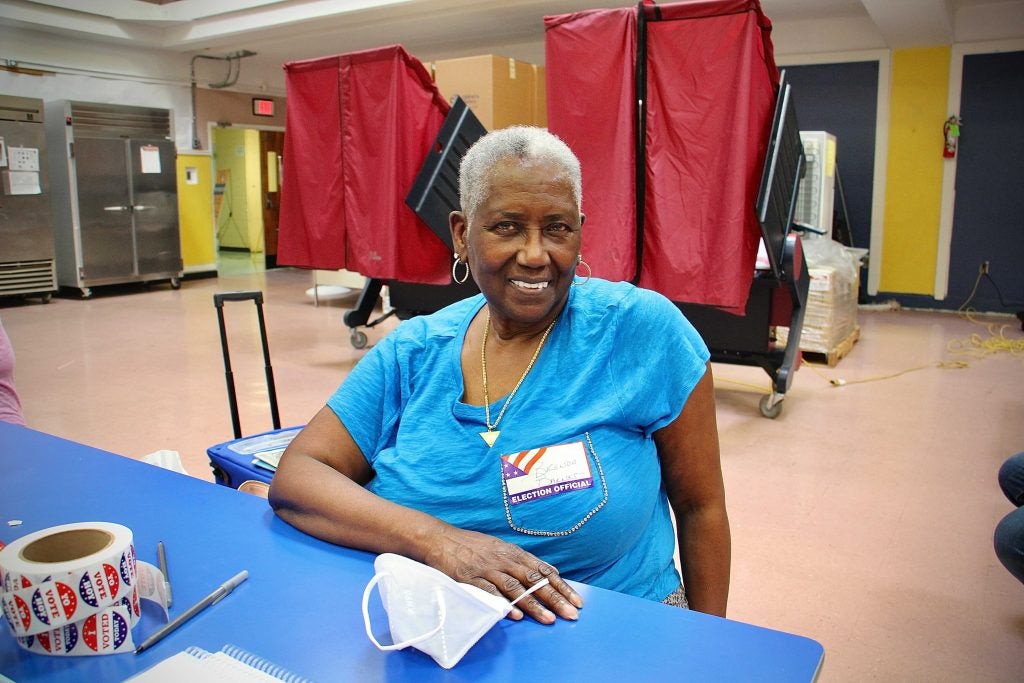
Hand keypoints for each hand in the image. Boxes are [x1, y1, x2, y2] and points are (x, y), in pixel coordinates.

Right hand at [425, 527, 582, 623]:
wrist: (441, 539)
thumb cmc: (472, 545)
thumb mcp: (500, 547)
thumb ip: (522, 560)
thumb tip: (547, 571)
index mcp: (514, 553)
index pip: (543, 571)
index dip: (561, 586)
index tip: (577, 601)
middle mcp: (504, 559)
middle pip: (534, 580)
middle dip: (555, 598)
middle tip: (571, 613)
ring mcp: (488, 568)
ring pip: (515, 587)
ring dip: (534, 604)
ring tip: (549, 619)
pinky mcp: (470, 577)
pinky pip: (489, 591)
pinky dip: (503, 602)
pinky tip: (515, 614)